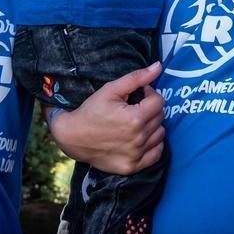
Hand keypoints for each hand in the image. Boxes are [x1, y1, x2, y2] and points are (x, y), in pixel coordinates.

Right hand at [48, 63, 164, 174]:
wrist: (73, 137)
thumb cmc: (91, 110)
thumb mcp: (111, 90)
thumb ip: (136, 78)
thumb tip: (159, 66)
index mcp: (135, 118)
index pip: (159, 101)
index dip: (149, 94)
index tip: (138, 95)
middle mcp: (138, 138)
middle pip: (160, 117)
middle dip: (150, 109)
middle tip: (135, 107)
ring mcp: (136, 155)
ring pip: (160, 135)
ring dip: (153, 126)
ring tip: (136, 122)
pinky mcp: (133, 167)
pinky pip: (157, 153)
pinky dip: (153, 144)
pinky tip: (141, 137)